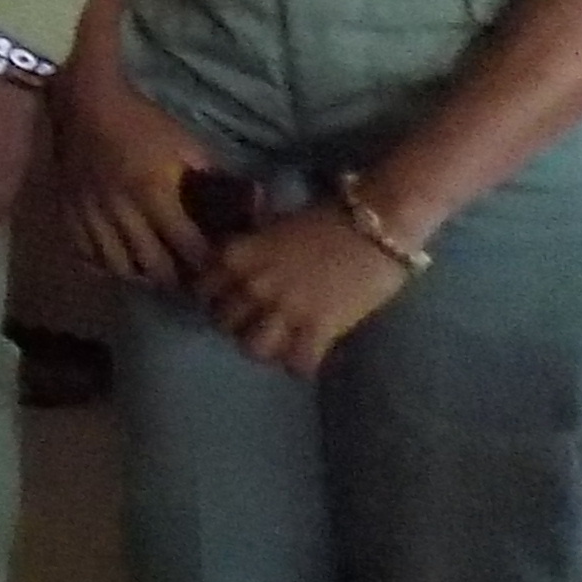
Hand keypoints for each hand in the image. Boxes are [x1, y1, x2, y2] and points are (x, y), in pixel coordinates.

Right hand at [56, 61, 214, 293]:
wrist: (85, 101)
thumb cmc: (141, 121)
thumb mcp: (186, 143)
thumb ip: (214, 177)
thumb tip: (249, 202)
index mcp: (154, 192)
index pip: (188, 246)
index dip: (206, 264)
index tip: (218, 269)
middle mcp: (121, 211)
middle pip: (152, 266)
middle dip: (176, 279)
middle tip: (189, 278)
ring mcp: (90, 214)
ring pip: (117, 267)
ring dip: (140, 276)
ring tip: (156, 274)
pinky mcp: (68, 212)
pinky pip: (84, 254)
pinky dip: (104, 265)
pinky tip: (118, 263)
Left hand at [200, 199, 414, 373]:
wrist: (379, 223)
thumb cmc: (328, 216)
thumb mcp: (273, 226)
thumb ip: (252, 248)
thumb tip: (239, 263)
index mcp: (237, 256)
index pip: (202, 289)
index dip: (215, 298)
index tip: (229, 301)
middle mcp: (253, 285)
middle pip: (224, 324)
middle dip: (239, 326)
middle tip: (258, 325)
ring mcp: (284, 309)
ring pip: (254, 349)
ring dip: (267, 349)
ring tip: (282, 344)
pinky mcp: (319, 328)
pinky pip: (298, 363)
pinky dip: (302, 365)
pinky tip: (309, 358)